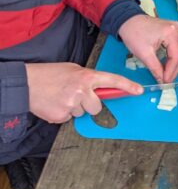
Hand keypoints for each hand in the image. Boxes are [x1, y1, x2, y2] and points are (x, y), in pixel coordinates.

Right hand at [26, 63, 142, 122]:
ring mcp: (72, 105)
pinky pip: (70, 118)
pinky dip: (64, 113)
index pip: (113, 81)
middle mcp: (82, 91)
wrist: (27, 84)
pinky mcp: (61, 116)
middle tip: (77, 96)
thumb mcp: (74, 70)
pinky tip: (55, 104)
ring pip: (83, 113)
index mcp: (87, 76)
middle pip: (97, 106)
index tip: (139, 90)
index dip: (127, 86)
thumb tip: (101, 89)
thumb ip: (89, 79)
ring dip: (75, 108)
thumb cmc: (51, 74)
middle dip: (90, 104)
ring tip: (62, 97)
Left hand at [118, 14, 177, 83]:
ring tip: (167, 74)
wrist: (128, 20)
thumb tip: (162, 81)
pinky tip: (167, 64)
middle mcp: (177, 29)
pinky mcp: (174, 31)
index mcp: (171, 33)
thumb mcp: (143, 54)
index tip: (165, 82)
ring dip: (177, 64)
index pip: (177, 56)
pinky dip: (174, 57)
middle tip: (167, 80)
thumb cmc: (134, 35)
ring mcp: (177, 29)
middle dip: (177, 69)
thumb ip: (155, 68)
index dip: (172, 71)